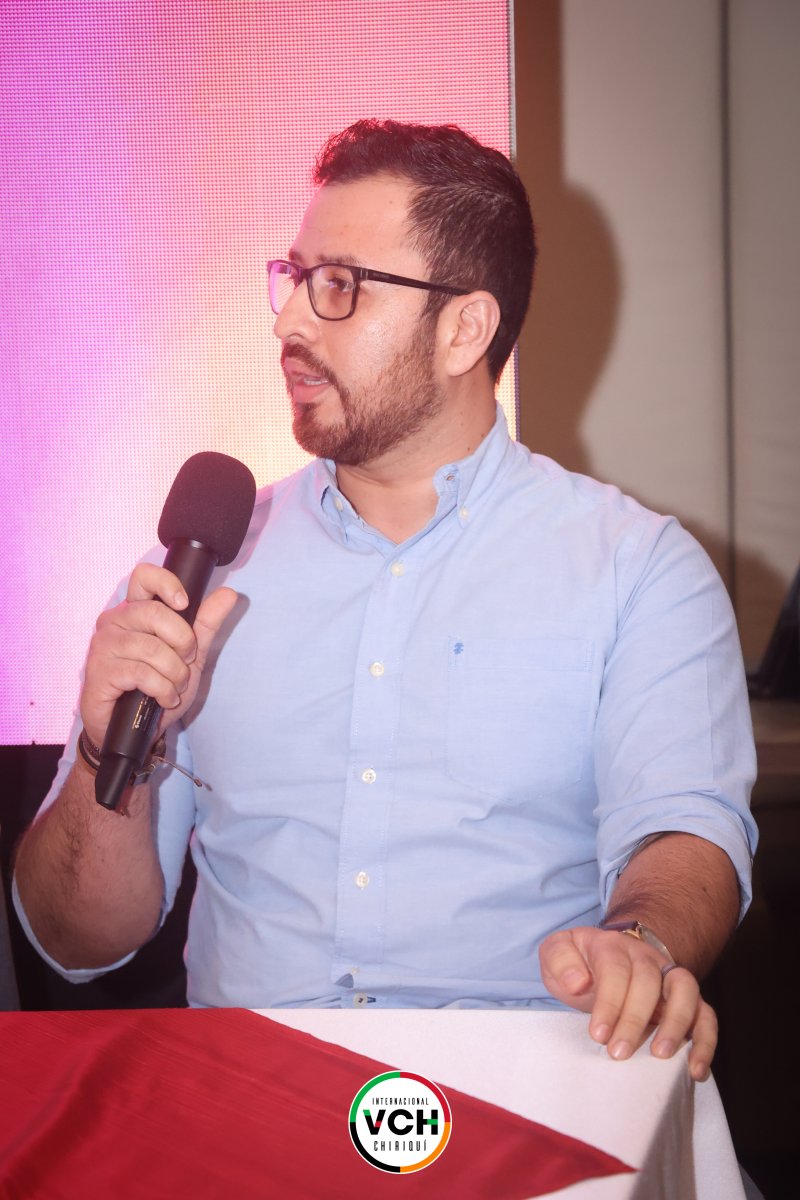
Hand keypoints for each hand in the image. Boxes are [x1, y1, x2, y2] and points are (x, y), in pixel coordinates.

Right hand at [81, 562, 237, 746]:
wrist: (131, 728)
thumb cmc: (155, 687)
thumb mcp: (189, 655)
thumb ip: (206, 624)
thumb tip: (229, 593)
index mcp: (135, 610)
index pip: (144, 576)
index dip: (167, 585)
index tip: (184, 605)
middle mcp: (114, 621)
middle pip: (156, 614)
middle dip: (183, 643)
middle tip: (185, 662)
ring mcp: (104, 645)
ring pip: (152, 648)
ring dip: (174, 674)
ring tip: (174, 686)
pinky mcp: (100, 671)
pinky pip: (142, 673)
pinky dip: (162, 689)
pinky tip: (164, 699)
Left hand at [539, 925, 716, 1081]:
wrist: (605, 957)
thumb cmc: (580, 963)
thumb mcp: (558, 953)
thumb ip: (560, 960)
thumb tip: (578, 981)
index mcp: (612, 946)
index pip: (616, 970)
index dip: (609, 1002)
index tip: (597, 1034)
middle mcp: (646, 958)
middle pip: (649, 981)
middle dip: (635, 1019)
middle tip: (618, 1053)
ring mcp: (669, 977)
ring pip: (686, 990)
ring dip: (677, 1023)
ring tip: (661, 1055)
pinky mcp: (687, 1000)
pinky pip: (706, 1015)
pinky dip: (705, 1041)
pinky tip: (695, 1070)